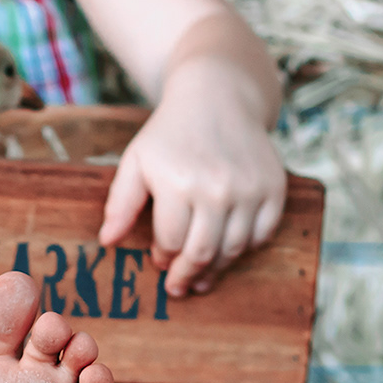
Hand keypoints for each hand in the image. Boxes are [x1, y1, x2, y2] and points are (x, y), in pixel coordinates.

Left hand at [97, 71, 285, 297]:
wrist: (218, 95)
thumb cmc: (170, 133)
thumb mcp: (135, 161)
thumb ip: (120, 203)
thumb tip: (108, 241)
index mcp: (178, 184)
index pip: (170, 242)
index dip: (162, 258)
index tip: (158, 262)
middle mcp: (217, 188)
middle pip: (202, 253)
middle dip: (186, 277)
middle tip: (177, 288)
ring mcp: (250, 188)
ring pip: (233, 249)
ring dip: (215, 269)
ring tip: (202, 279)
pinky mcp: (274, 186)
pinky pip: (262, 233)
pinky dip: (246, 248)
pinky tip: (228, 250)